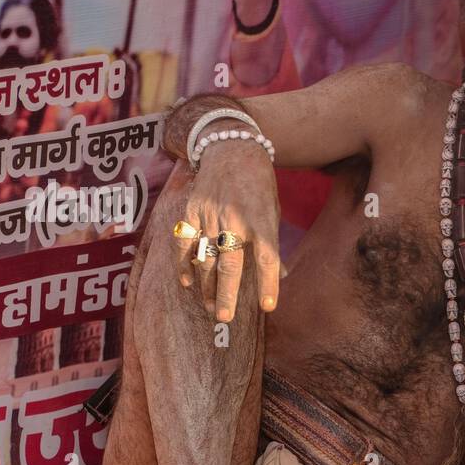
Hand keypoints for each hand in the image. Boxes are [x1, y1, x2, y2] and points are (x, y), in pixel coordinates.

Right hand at [172, 138, 280, 321]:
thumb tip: (280, 274)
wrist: (231, 146)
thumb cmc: (258, 183)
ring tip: (210, 307)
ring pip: (205, 258)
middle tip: (224, 318)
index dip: (268, 284)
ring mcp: (210, 214)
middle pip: (230, 264)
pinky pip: (184, 242)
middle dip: (226, 294)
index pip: (268, 258)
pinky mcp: (191, 210)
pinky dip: (184, 264)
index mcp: (262, 219)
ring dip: (206, 287)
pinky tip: (188, 283)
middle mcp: (235, 219)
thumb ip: (272, 242)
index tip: (268, 307)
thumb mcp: (273, 209)